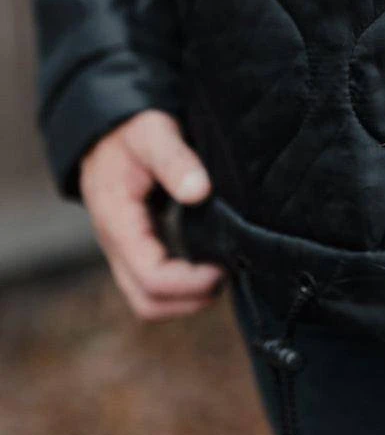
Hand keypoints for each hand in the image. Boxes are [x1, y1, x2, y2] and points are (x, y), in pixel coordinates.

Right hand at [80, 108, 224, 320]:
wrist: (105, 132)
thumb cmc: (132, 132)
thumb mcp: (153, 135)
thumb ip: (175, 160)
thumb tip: (199, 192)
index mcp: (118, 221)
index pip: (150, 275)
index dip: (189, 281)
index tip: (224, 267)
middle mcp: (117, 245)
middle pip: (148, 301)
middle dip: (190, 299)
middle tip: (229, 274)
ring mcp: (125, 251)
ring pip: (149, 300)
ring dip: (187, 299)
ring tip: (224, 273)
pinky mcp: (137, 248)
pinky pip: (154, 285)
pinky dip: (182, 288)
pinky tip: (212, 264)